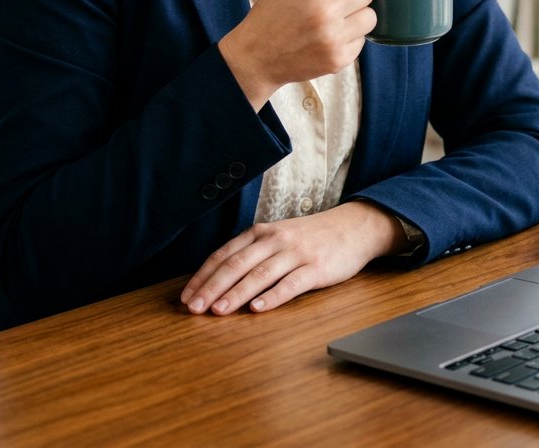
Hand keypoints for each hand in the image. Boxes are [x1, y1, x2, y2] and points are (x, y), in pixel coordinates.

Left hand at [180, 201, 406, 315]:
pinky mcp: (315, 268)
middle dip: (211, 287)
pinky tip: (257, 309)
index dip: (203, 276)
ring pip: (259, 274)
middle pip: (236, 264)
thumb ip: (253, 254)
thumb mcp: (278, 237)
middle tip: (192, 308)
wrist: (352, 228)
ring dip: (236, 294)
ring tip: (218, 311)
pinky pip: (290, 283)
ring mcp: (295, 253)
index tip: (186, 296)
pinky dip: (272, 297)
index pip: (224, 254)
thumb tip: (219, 281)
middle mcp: (274, 240)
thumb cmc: (310, 238)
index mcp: (261, 233)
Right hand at [219, 0, 375, 108]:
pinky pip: (362, 40)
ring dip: (356, 15)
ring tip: (335, 17)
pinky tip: (330, 35)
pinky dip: (350, 37)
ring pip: (370, 16)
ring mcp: (333, 38)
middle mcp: (325, 11)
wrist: (256, 56)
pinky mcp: (338, 59)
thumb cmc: (272, 11)